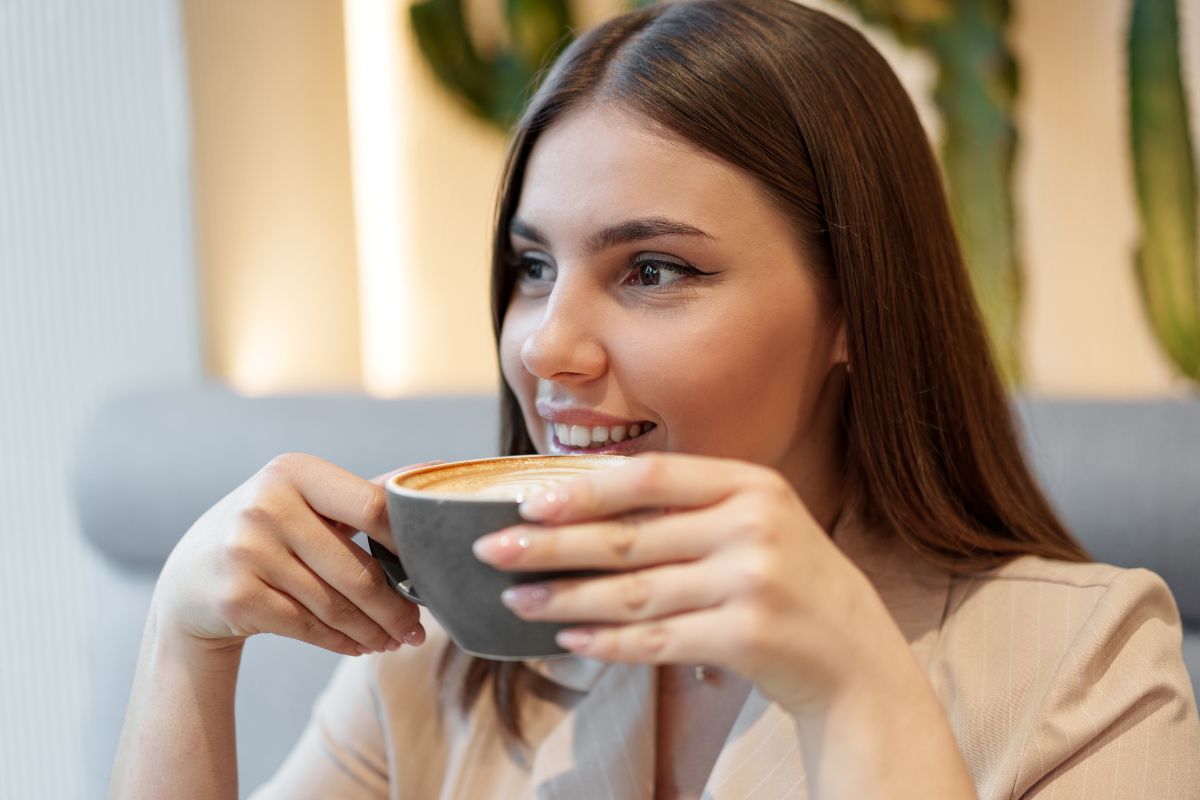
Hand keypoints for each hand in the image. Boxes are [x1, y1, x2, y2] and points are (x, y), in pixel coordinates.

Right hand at [153, 453, 431, 656]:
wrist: (190, 577)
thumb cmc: (269, 531)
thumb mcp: (306, 499)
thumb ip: (365, 493)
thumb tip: (433, 470)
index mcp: (295, 471)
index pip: (373, 507)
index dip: (411, 544)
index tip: (436, 569)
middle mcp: (266, 505)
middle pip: (358, 571)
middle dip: (396, 608)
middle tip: (419, 628)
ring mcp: (246, 550)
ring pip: (335, 606)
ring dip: (373, 631)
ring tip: (396, 640)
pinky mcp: (236, 596)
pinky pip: (308, 627)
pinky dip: (342, 642)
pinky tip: (360, 646)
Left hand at [472, 452, 908, 714]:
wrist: (856, 655)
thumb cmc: (792, 581)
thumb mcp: (759, 523)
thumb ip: (693, 507)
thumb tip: (586, 502)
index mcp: (752, 485)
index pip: (651, 478)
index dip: (584, 490)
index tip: (528, 501)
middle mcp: (754, 527)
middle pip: (630, 538)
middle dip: (551, 546)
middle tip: (494, 552)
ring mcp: (752, 583)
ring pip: (633, 593)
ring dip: (565, 599)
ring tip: (516, 601)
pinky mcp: (746, 637)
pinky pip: (657, 640)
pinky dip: (608, 642)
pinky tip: (570, 639)